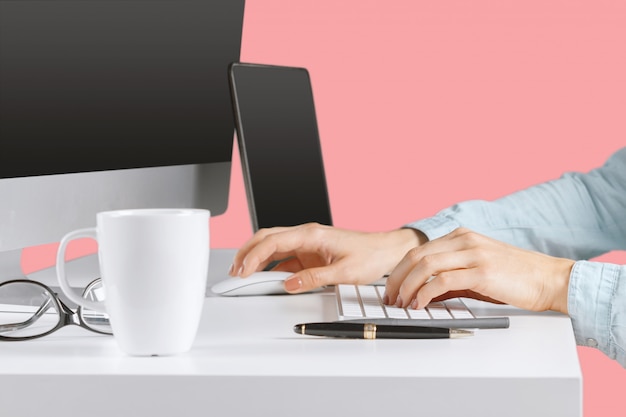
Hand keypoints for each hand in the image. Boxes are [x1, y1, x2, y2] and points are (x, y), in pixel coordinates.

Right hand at [230, 223, 425, 292]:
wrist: (385, 251)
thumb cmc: (370, 255)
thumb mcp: (343, 271)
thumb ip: (314, 278)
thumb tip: (289, 284)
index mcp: (311, 234)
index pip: (274, 241)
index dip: (254, 255)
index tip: (243, 270)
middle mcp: (306, 236)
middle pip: (267, 238)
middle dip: (247, 253)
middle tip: (235, 271)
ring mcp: (306, 245)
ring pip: (273, 248)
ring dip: (256, 259)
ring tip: (243, 275)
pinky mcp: (310, 254)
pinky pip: (284, 259)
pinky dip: (270, 267)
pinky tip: (264, 278)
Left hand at [384, 228, 573, 313]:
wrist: (549, 279)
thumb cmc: (515, 277)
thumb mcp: (476, 274)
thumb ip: (450, 280)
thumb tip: (424, 294)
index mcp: (461, 236)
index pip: (418, 250)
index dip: (399, 270)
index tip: (392, 288)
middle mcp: (464, 240)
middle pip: (416, 256)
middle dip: (397, 279)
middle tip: (391, 298)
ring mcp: (473, 253)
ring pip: (425, 266)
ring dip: (408, 287)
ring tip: (403, 304)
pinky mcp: (482, 271)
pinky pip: (443, 280)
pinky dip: (426, 293)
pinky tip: (421, 304)